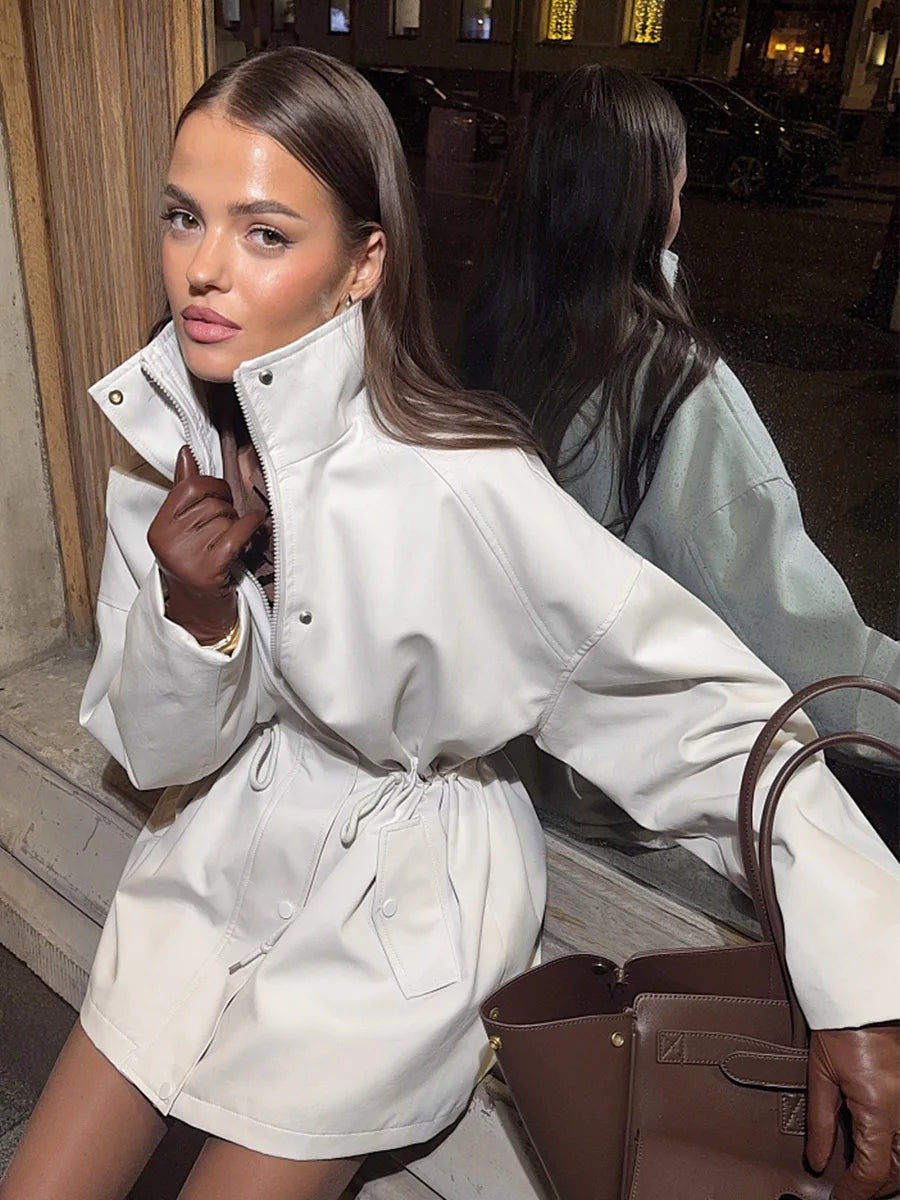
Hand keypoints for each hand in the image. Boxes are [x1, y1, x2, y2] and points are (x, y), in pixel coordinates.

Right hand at [147, 445, 265, 643]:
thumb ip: (184, 490)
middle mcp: (168, 540)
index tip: (223, 495)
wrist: (198, 611)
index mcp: (159, 527)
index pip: (190, 487)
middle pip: (212, 504)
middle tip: (227, 526)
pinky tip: (255, 526)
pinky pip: (235, 533)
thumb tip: (186, 452)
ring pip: (226, 519)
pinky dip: (250, 527)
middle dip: (228, 510)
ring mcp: (186, 556)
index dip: (213, 486)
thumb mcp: (183, 528)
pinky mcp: (207, 568)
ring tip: (232, 541)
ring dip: (237, 526)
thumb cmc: (195, 563)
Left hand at [806, 1025, 899, 1199]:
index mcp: (880, 1110)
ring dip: (888, 1171)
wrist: (863, 999)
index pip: (872, 1172)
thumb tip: (817, 1162)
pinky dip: (895, 1151)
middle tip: (849, 1189)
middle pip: (896, 1171)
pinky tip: (879, 1149)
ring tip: (862, 1174)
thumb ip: (819, 1123)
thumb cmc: (841, 1029)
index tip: (839, 1197)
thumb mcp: (821, 1076)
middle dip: (873, 1186)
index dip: (855, 1191)